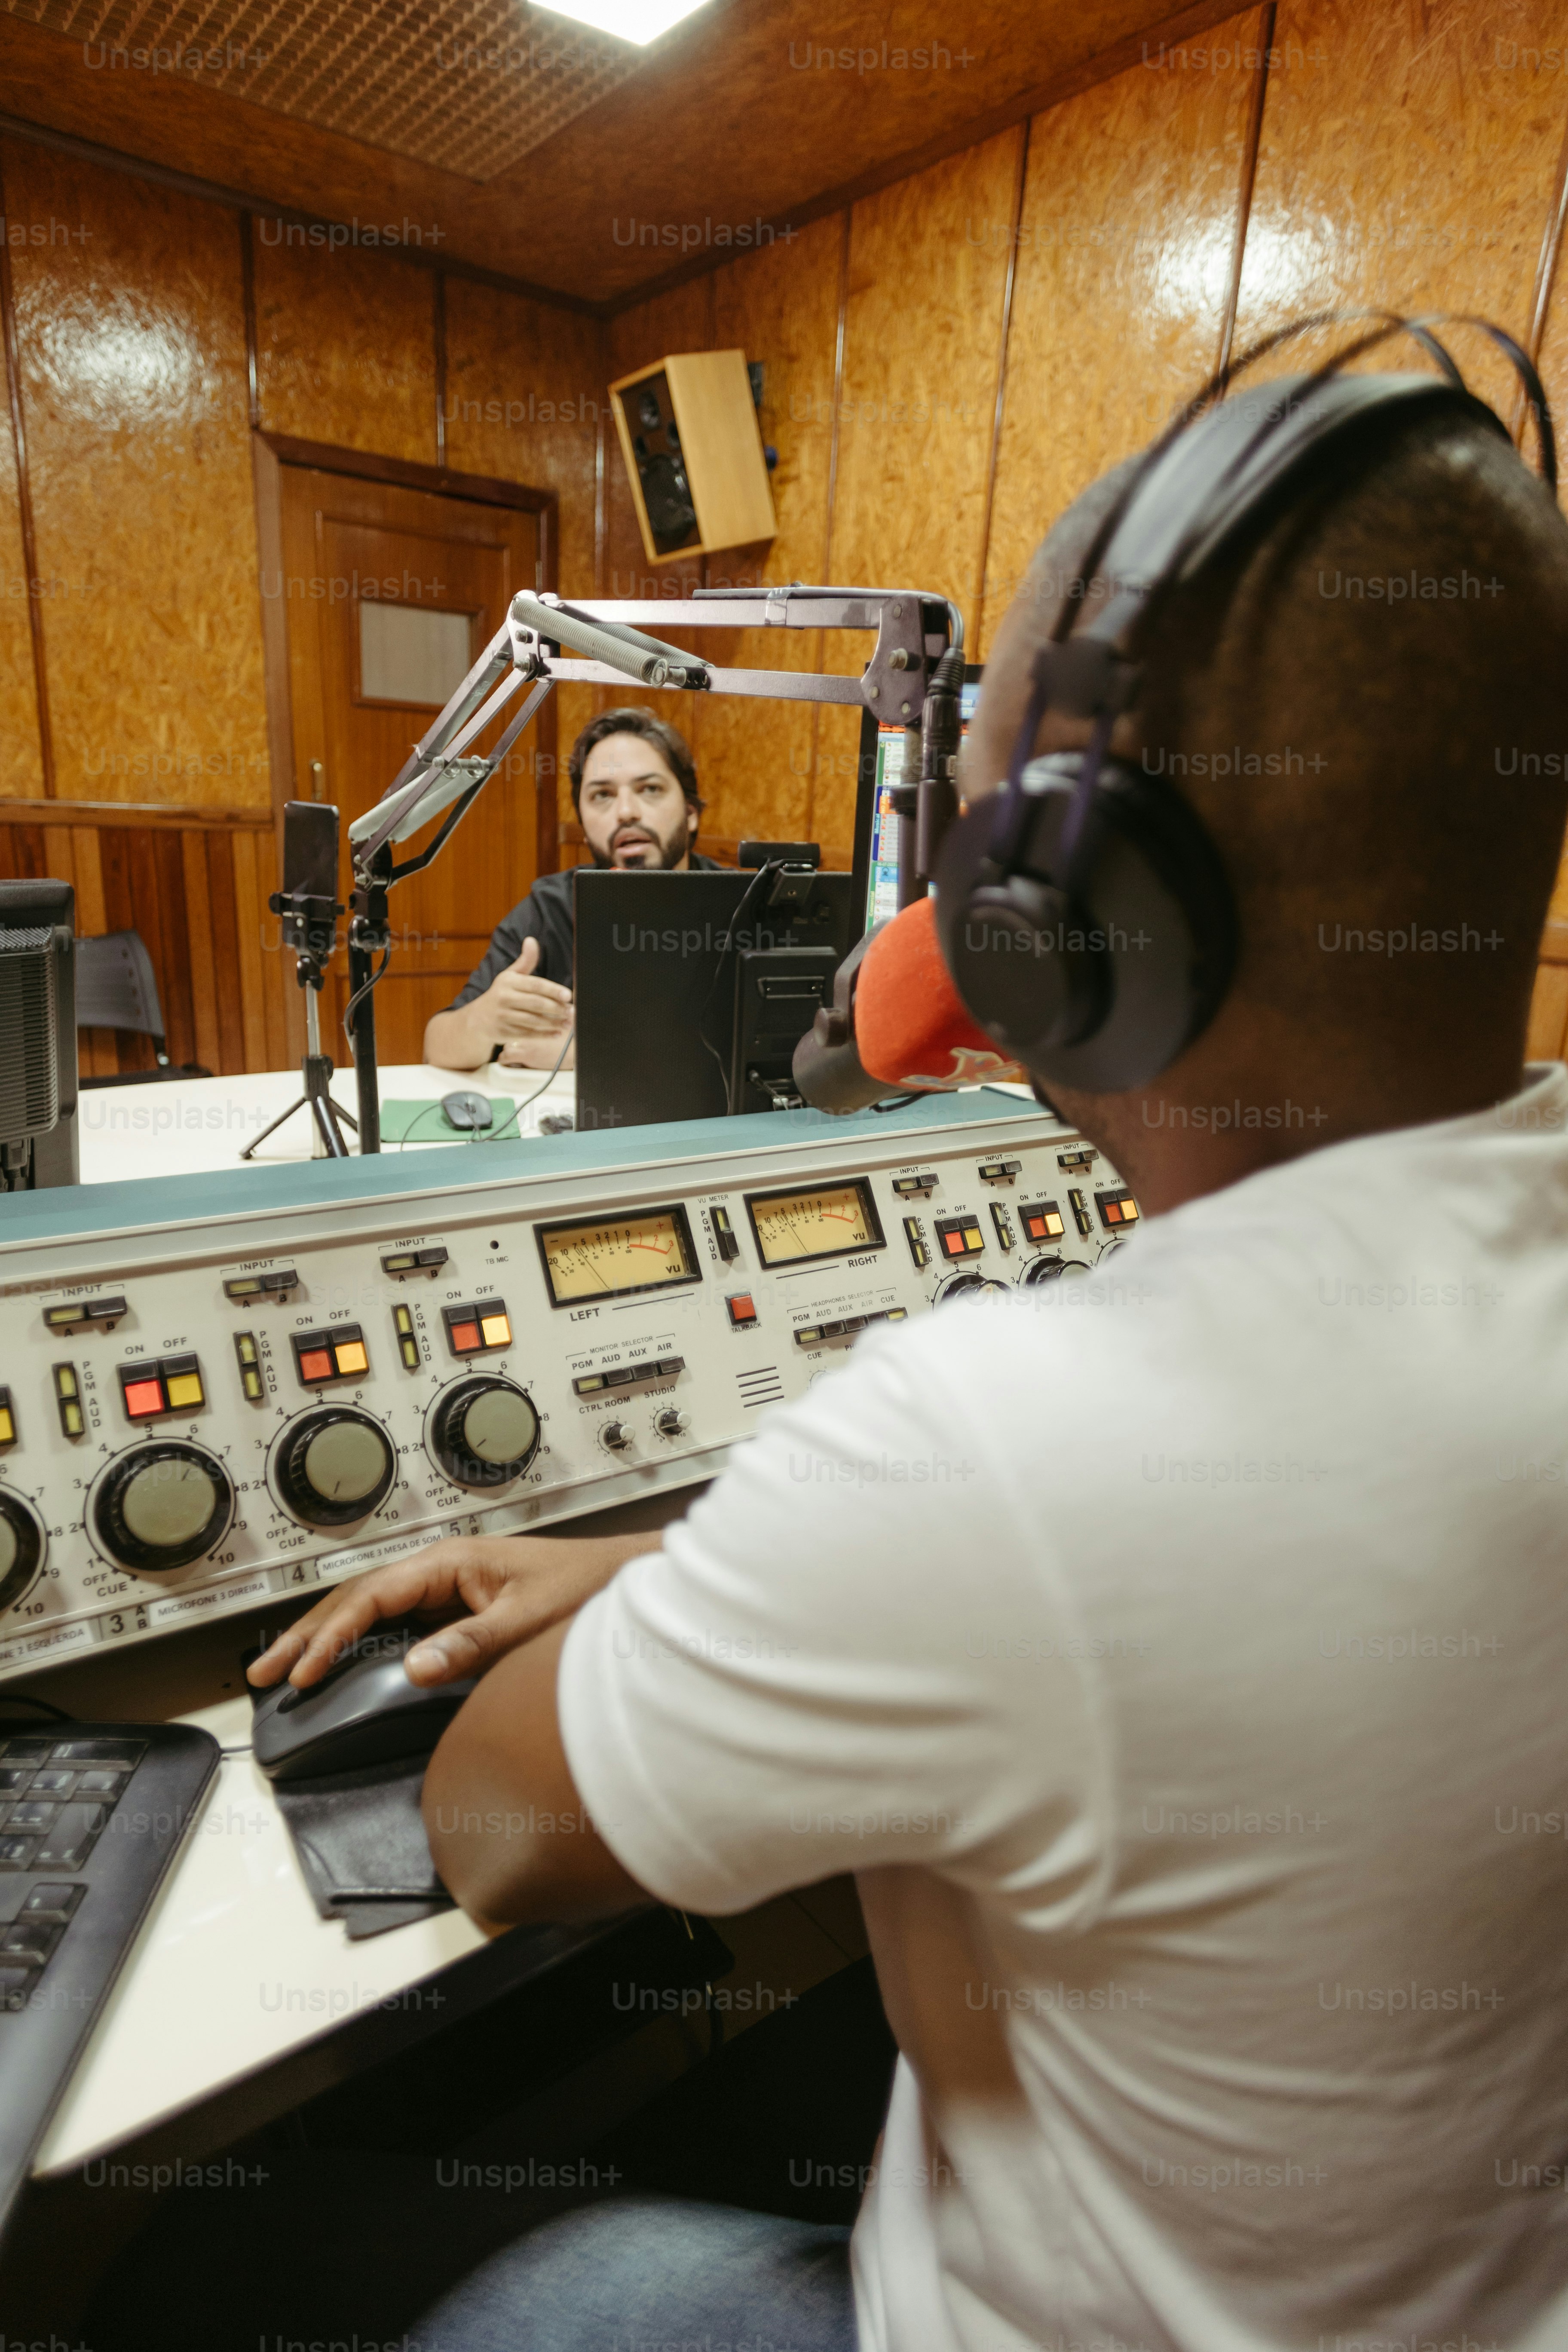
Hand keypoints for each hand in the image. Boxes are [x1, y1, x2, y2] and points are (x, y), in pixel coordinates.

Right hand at [246, 1532, 626, 1692]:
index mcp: (449, 1561)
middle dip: (307, 1634)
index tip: (306, 1669)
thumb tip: (417, 1667)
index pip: (371, 1595)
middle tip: (266, 1670)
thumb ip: (474, 1644)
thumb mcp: (528, 1620)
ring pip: (367, 1609)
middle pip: (355, 1598)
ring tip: (286, 1669)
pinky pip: (392, 1623)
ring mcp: (443, 1588)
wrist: (617, 1579)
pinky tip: (338, 1663)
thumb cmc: (582, 1587)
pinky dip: (357, 1642)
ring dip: (325, 1637)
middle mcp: (439, 1570)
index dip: (332, 1633)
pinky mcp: (452, 1607)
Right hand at [483, 937, 571, 1049]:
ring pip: (533, 1021)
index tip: (568, 995)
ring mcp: (504, 1017)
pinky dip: (544, 1035)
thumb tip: (531, 940)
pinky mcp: (504, 1032)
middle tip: (572, 1011)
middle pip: (536, 1003)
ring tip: (568, 1023)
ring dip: (553, 1023)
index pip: (535, 985)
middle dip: (556, 1008)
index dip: (553, 990)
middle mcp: (504, 998)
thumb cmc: (500, 994)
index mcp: (508, 982)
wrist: (477, 1019)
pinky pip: (528, 1034)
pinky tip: (557, 1034)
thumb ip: (525, 961)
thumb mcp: (509, 976)